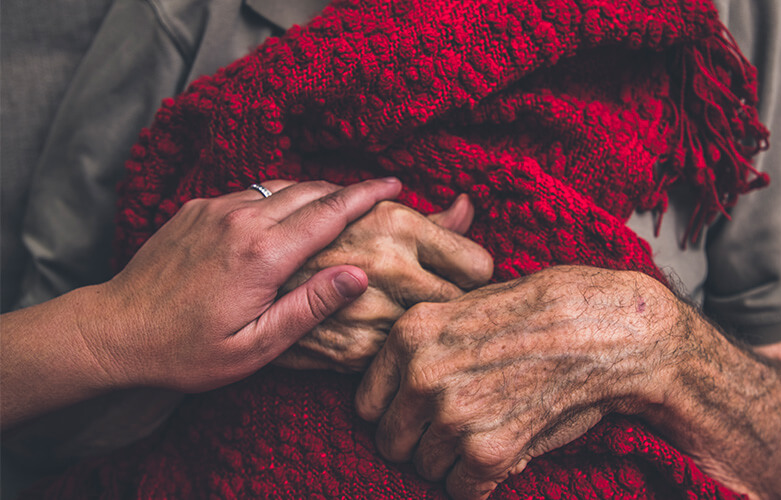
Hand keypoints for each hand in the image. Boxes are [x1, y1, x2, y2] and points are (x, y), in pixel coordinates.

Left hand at [85, 178, 401, 392]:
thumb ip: (310, 307)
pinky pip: (250, 192)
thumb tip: (358, 275)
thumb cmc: (186, 350)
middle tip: (373, 196)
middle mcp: (242, 219)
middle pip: (310, 190)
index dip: (367, 194)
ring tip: (334, 207)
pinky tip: (281, 219)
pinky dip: (277, 198)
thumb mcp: (255, 345)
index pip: (330, 212)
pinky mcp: (196, 208)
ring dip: (312, 193)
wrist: (113, 331)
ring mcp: (215, 208)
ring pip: (280, 186)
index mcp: (263, 254)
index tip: (395, 184)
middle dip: (346, 190)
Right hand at [274, 195, 493, 371]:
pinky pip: (400, 354)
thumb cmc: (323, 240)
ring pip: (434, 333)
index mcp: (399, 225)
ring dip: (425, 326)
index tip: (457, 273)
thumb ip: (429, 220)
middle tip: (434, 294)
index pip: (479, 266)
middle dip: (454, 300)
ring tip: (402, 309)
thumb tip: (468, 207)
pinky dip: (395, 346)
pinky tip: (377, 328)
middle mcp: (390, 267)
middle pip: (462, 303)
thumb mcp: (374, 217)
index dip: (469, 271)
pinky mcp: (355, 350)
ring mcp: (373, 312)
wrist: (246, 279)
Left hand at [355, 266, 681, 499]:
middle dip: (420, 440)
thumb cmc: (542, 311)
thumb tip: (400, 386)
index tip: (418, 413)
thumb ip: (426, 343)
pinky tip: (503, 451)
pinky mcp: (487, 452)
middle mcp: (421, 376)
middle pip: (391, 441)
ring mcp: (452, 416)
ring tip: (487, 432)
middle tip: (456, 427)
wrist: (601, 329)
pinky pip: (462, 490)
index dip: (394, 412)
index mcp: (410, 335)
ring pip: (425, 468)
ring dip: (452, 461)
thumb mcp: (467, 304)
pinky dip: (480, 481)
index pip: (366, 404)